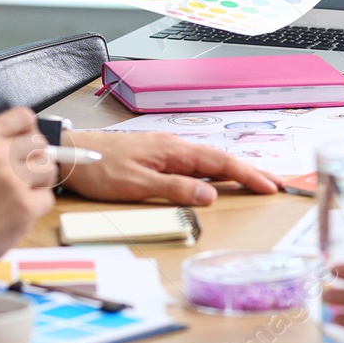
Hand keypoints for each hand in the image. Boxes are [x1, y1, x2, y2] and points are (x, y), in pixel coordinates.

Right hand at [0, 109, 54, 270]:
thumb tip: (16, 150)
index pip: (23, 118)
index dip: (29, 133)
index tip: (27, 146)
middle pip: (39, 144)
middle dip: (34, 161)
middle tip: (23, 178)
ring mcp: (12, 179)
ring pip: (48, 170)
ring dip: (38, 184)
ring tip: (18, 198)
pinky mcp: (24, 206)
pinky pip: (47, 199)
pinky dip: (35, 209)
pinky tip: (14, 216)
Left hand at [57, 130, 280, 205]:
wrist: (70, 154)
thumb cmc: (99, 168)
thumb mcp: (137, 184)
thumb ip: (175, 188)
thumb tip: (211, 195)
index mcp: (173, 150)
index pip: (219, 163)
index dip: (247, 175)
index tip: (269, 186)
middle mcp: (173, 147)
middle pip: (219, 160)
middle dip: (248, 171)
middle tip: (274, 184)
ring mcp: (165, 151)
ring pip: (207, 161)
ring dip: (232, 171)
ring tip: (254, 181)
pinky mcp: (155, 157)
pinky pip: (193, 164)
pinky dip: (212, 172)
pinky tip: (216, 179)